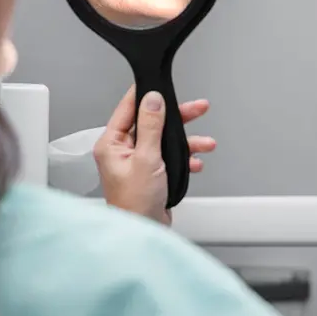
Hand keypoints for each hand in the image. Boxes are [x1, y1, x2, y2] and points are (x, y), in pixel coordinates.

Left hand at [94, 86, 215, 224]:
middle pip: (151, 122)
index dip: (145, 95)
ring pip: (163, 140)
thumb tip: (152, 99)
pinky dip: (183, 158)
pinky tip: (195, 162)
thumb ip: (151, 126)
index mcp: (111, 144)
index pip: (127, 108)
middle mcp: (122, 150)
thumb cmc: (135, 204)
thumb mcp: (146, 158)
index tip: (158, 82)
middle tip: (197, 108)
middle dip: (176, 118)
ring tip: (205, 143)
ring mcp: (137, 161)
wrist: (145, 233)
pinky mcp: (150, 172)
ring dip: (186, 141)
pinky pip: (168, 156)